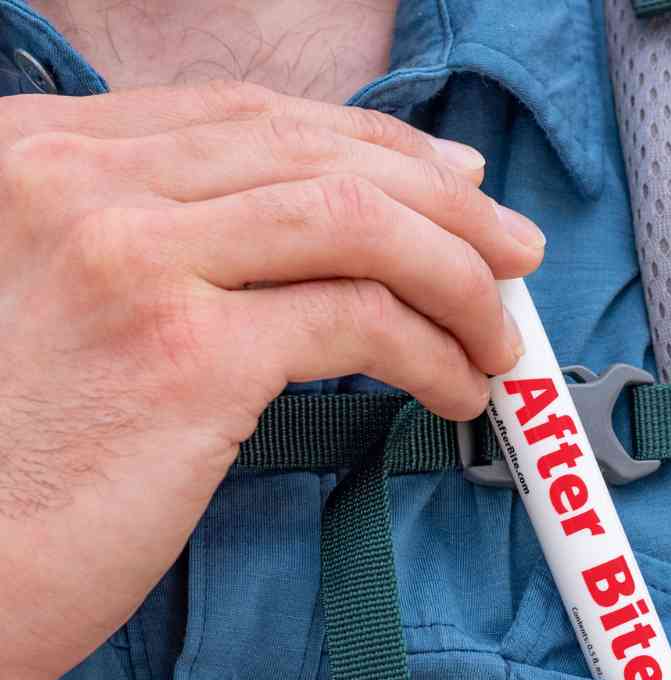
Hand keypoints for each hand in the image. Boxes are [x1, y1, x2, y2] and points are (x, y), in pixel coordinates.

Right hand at [0, 81, 544, 679]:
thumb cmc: (14, 461)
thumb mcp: (71, 307)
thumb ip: (166, 247)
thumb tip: (319, 234)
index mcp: (46, 157)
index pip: (253, 121)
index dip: (376, 147)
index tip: (453, 187)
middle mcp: (81, 184)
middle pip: (317, 157)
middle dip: (445, 207)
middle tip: (514, 253)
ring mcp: (132, 258)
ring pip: (354, 224)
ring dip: (455, 278)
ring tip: (498, 335)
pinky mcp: (185, 353)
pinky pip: (357, 320)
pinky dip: (430, 351)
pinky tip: (454, 389)